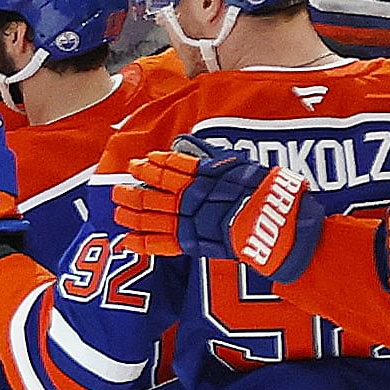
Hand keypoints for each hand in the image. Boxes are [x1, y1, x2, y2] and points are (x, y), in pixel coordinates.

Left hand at [117, 138, 323, 279]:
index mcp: (200, 174)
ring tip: (118, 212)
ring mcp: (187, 219)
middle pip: (153, 192)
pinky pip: (161, 243)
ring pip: (150, 215)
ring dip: (132, 213)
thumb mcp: (239, 165)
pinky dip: (142, 242)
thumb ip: (213, 157)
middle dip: (133, 192)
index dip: (152, 166)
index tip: (139, 163)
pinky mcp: (191, 242)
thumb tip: (193, 146)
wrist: (271, 221)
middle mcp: (189, 195)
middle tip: (119, 190)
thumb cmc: (263, 192)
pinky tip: (127, 241)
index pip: (170, 167)